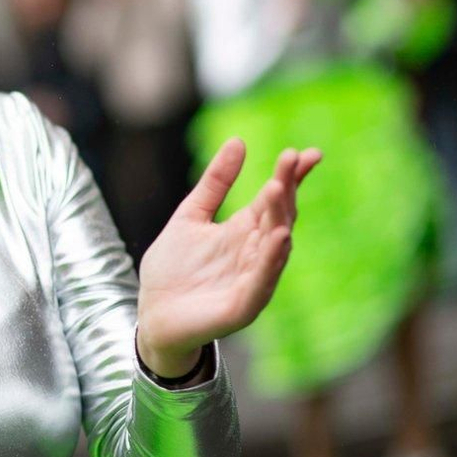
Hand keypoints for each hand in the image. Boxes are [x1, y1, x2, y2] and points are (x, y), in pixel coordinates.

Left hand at [136, 140, 319, 377]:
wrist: (152, 316)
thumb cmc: (173, 270)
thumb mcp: (190, 216)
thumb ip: (215, 183)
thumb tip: (239, 140)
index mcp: (244, 232)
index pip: (274, 201)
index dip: (291, 177)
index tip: (305, 153)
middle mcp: (255, 254)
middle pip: (278, 218)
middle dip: (285, 189)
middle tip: (288, 159)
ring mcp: (252, 281)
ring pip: (274, 247)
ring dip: (279, 218)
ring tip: (280, 188)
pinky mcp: (242, 306)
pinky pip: (262, 281)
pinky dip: (272, 260)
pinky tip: (280, 237)